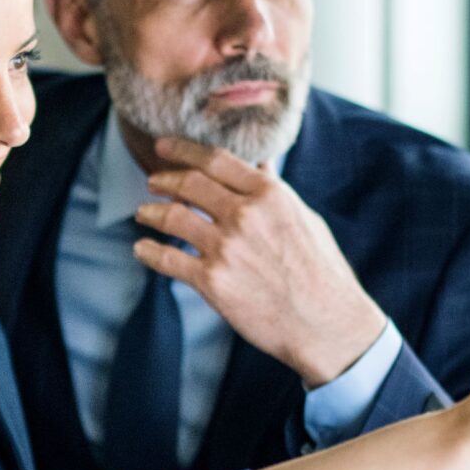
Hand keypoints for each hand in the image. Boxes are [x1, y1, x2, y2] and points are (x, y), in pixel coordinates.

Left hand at [132, 134, 388, 387]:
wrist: (327, 324)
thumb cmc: (321, 272)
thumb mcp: (304, 219)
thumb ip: (275, 190)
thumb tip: (259, 163)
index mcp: (270, 195)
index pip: (216, 160)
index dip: (183, 150)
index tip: (164, 146)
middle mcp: (245, 216)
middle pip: (189, 184)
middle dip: (164, 179)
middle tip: (152, 182)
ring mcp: (226, 248)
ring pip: (172, 217)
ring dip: (151, 213)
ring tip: (143, 214)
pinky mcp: (213, 282)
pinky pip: (168, 260)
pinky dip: (149, 252)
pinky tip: (142, 249)